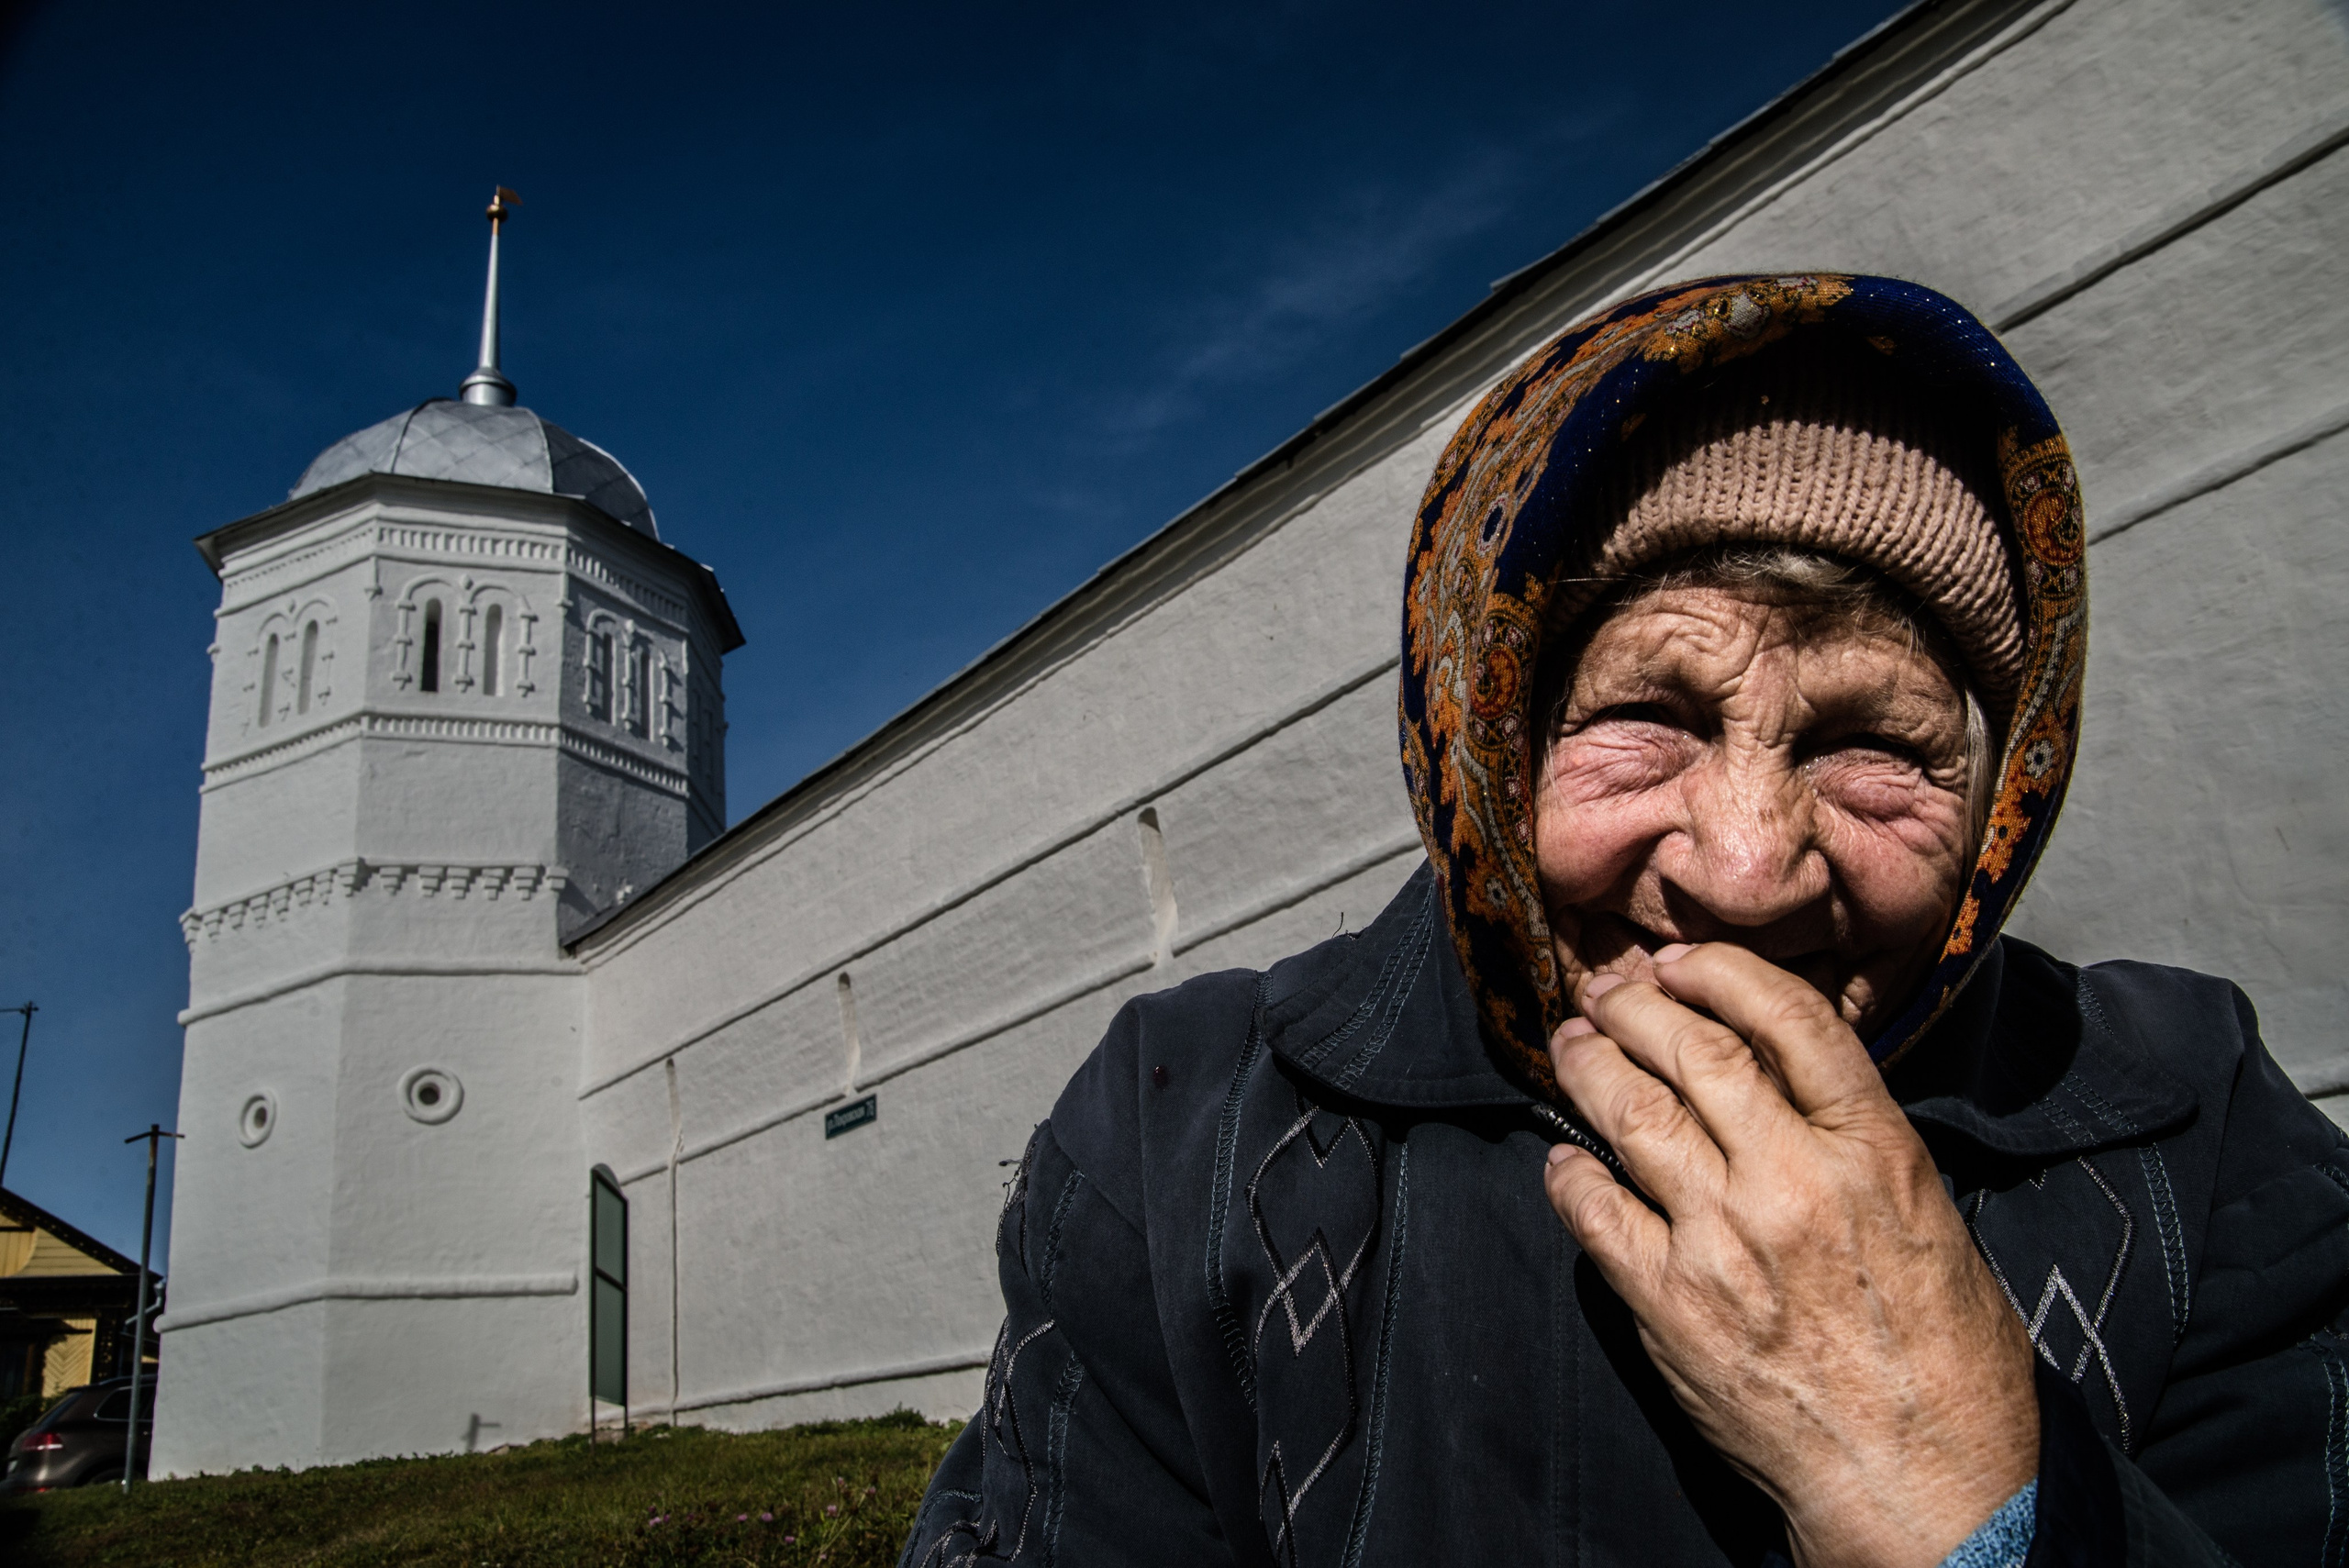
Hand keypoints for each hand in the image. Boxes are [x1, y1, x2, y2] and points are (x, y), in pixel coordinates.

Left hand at [1541, 942, 2035, 1567]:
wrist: (1926, 1482)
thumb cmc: (1946, 1356)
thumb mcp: (1928, 1215)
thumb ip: (1854, 1139)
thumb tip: (1777, 1077)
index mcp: (1873, 1150)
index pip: (1788, 1019)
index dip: (1721, 973)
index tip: (1682, 962)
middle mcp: (1793, 1181)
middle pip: (1693, 1050)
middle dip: (1635, 1006)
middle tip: (1605, 993)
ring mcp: (1723, 1240)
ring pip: (1632, 1113)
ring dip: (1589, 1067)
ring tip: (1572, 1046)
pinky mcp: (1670, 1302)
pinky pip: (1594, 1210)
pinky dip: (1570, 1172)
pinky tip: (1566, 1158)